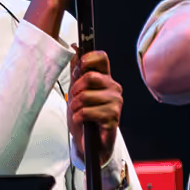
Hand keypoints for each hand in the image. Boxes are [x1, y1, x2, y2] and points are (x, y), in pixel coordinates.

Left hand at [68, 50, 121, 164]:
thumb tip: (75, 48)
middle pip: (90, 76)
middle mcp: (113, 87)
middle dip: (75, 90)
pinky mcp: (113, 117)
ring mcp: (115, 102)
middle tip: (74, 100)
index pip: (101, 57)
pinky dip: (79, 117)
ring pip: (86, 95)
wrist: (87, 141)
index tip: (78, 71)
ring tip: (77, 112)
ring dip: (75, 106)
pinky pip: (88, 111)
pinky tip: (82, 121)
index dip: (87, 60)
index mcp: (105, 78)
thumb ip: (77, 70)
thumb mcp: (75, 91)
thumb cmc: (83, 116)